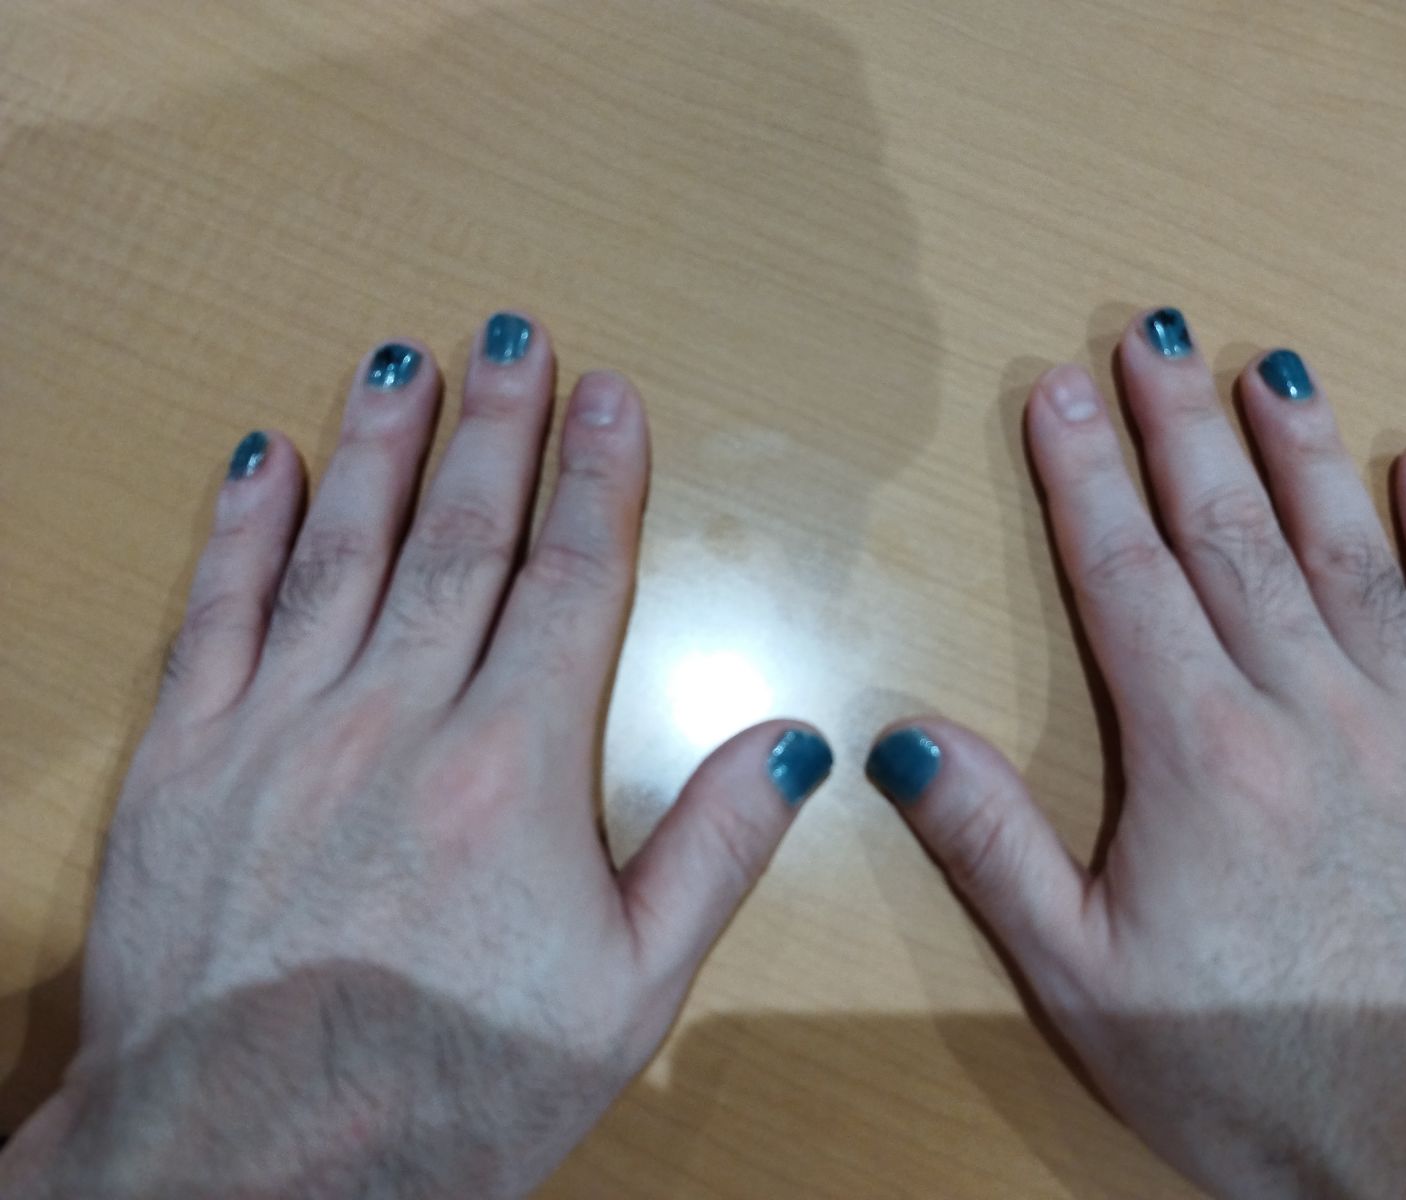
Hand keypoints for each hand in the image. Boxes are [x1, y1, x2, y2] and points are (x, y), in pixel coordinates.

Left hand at [0, 316, 832, 1198]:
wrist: (238, 1173)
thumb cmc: (447, 1093)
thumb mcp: (628, 997)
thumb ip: (712, 853)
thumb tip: (793, 744)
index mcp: (515, 772)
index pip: (569, 583)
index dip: (596, 480)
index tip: (608, 398)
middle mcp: (396, 725)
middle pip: (460, 539)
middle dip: (496, 427)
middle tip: (515, 334)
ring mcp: (278, 734)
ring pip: (342, 551)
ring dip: (380, 446)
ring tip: (405, 359)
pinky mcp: (185, 766)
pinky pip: (216, 614)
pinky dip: (242, 529)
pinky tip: (265, 459)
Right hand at [867, 310, 1405, 1198]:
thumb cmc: (1273, 1080)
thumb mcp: (1089, 987)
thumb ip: (996, 851)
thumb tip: (907, 740)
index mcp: (1201, 758)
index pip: (1126, 578)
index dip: (1084, 478)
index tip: (1060, 391)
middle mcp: (1311, 713)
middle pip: (1229, 537)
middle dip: (1181, 428)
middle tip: (1153, 331)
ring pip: (1345, 552)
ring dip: (1299, 451)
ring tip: (1267, 365)